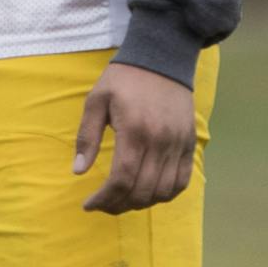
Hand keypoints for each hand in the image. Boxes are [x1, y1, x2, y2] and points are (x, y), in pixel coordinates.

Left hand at [74, 60, 197, 213]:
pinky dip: (165, 195)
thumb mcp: (96, 101)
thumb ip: (87, 137)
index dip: (105, 198)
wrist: (161, 61)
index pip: (122, 179)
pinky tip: (147, 194)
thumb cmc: (122, 80)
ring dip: (141, 204)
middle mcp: (160, 142)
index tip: (89, 204)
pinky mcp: (189, 145)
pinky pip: (182, 182)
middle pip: (142, 191)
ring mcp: (178, 145)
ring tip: (122, 201)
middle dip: (119, 205)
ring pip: (163, 192)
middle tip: (102, 205)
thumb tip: (78, 171)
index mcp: (134, 131)